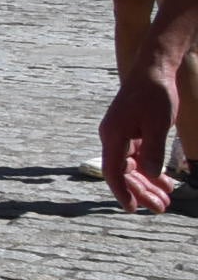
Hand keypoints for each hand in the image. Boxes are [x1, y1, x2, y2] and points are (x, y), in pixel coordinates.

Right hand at [99, 63, 177, 212]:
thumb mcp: (159, 124)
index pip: (114, 171)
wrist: (153, 70)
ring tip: (166, 199)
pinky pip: (139, 157)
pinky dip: (151, 170)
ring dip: (148, 184)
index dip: (122, 192)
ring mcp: (122, 135)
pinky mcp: (132, 132)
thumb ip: (154, 151)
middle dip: (141, 192)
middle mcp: (113, 138)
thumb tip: (150, 175)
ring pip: (132, 167)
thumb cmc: (154, 94)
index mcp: (113, 136)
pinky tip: (165, 181)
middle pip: (124, 173)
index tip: (132, 210)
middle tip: (162, 208)